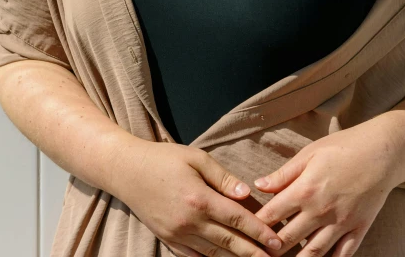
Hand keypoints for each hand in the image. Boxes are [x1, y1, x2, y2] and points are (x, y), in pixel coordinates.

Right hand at [116, 140, 283, 256]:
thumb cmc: (163, 159)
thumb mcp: (195, 158)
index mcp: (199, 198)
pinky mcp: (168, 240)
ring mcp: (178, 234)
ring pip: (214, 253)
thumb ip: (222, 177)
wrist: (127, 171)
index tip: (277, 241)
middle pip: (229, 242)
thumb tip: (246, 193)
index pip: (237, 219)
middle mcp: (190, 222)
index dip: (259, 232)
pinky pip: (194, 256)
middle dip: (254, 252)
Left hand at [252, 124, 396, 256]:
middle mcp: (320, 211)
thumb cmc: (342, 147)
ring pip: (313, 253)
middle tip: (258, 252)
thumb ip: (283, 174)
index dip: (257, 224)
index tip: (246, 230)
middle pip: (288, 239)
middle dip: (271, 248)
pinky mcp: (358, 229)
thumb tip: (258, 185)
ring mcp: (340, 223)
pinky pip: (342, 255)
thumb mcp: (309, 154)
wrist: (381, 152)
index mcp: (305, 190)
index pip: (273, 215)